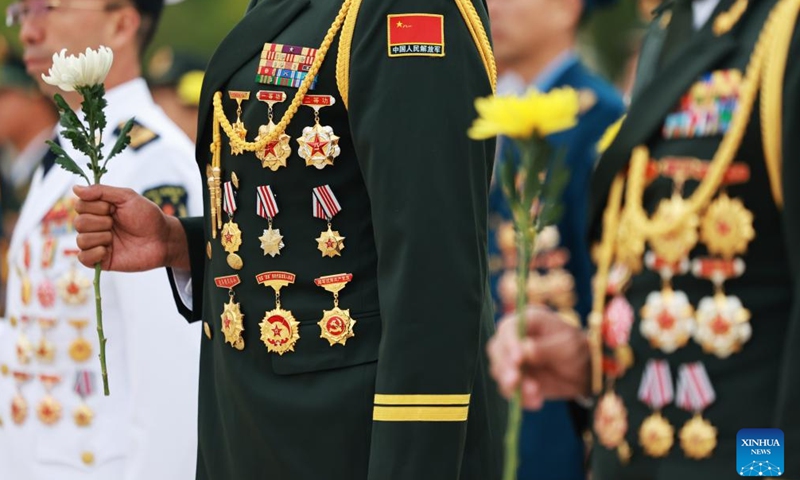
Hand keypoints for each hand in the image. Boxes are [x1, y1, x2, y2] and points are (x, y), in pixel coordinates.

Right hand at [73, 185, 188, 271]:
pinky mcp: (102, 260)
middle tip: (116, 223)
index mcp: (99, 210)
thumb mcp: (127, 197)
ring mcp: (98, 244)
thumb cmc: (148, 217)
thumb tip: (75, 188)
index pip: (80, 205)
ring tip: (115, 238)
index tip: (113, 208)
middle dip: (100, 222)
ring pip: (80, 240)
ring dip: (101, 237)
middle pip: (78, 223)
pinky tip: (107, 250)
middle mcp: (96, 226)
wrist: (164, 239)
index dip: (96, 206)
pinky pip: (83, 258)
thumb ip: (101, 191)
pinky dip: (94, 254)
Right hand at [487, 306, 589, 409]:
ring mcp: (511, 358)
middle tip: (515, 381)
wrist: (584, 372)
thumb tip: (524, 351)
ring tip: (535, 392)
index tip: (518, 359)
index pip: (508, 328)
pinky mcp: (513, 378)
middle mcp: (514, 337)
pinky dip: (520, 397)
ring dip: (513, 385)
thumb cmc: (577, 350)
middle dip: (505, 367)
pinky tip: (536, 401)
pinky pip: (508, 389)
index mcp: (527, 321)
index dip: (510, 343)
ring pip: (499, 371)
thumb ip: (546, 348)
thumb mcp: (568, 346)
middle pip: (497, 350)